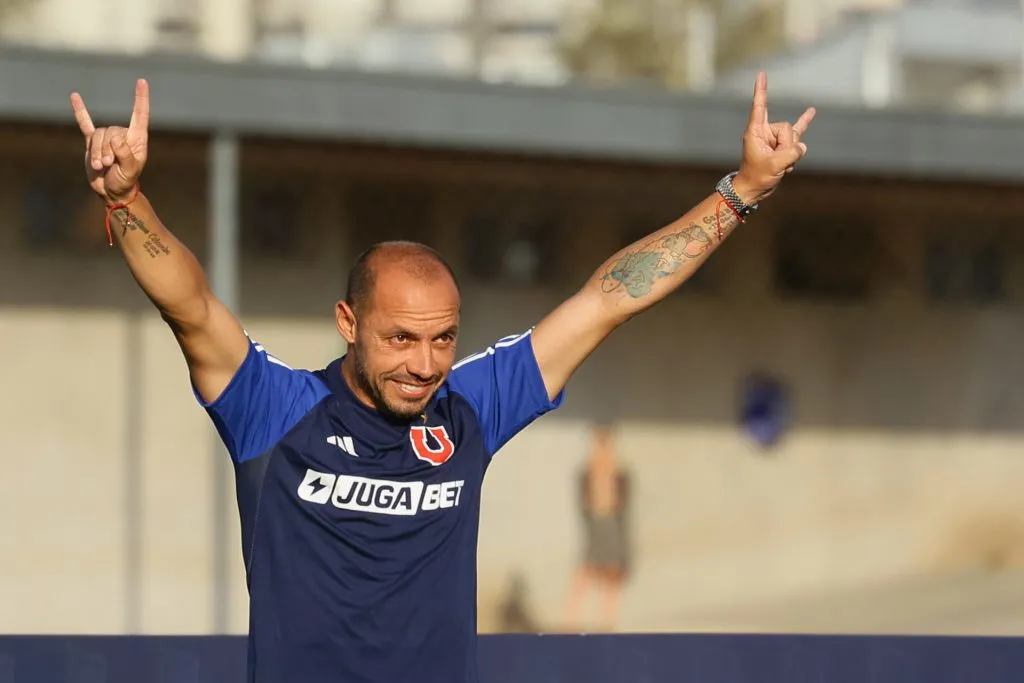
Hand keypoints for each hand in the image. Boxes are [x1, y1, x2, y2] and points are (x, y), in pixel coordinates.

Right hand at [70, 79, 149, 202]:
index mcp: (136, 139)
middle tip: (108, 165)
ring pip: (97, 135)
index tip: (141, 81)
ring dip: (95, 152)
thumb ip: (125, 154)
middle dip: (105, 149)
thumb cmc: (125, 181)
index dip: (141, 98)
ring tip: (100, 165)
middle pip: (110, 131)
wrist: (111, 191)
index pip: (140, 114)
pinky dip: (80, 111)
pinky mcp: (92, 141)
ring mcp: (107, 137)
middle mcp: (122, 135)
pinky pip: (85, 123)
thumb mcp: (129, 170)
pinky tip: (74, 96)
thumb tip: (116, 138)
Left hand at [734, 72, 814, 204]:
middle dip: (787, 146)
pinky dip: (804, 122)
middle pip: (787, 129)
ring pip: (794, 138)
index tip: (761, 74)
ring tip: (780, 166)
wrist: (755, 189)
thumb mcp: (774, 165)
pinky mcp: (782, 145)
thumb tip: (802, 146)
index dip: (761, 90)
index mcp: (756, 131)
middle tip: (775, 161)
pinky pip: (797, 131)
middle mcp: (765, 131)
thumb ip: (792, 153)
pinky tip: (812, 110)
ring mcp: (775, 137)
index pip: (760, 106)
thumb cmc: (757, 176)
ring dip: (791, 155)